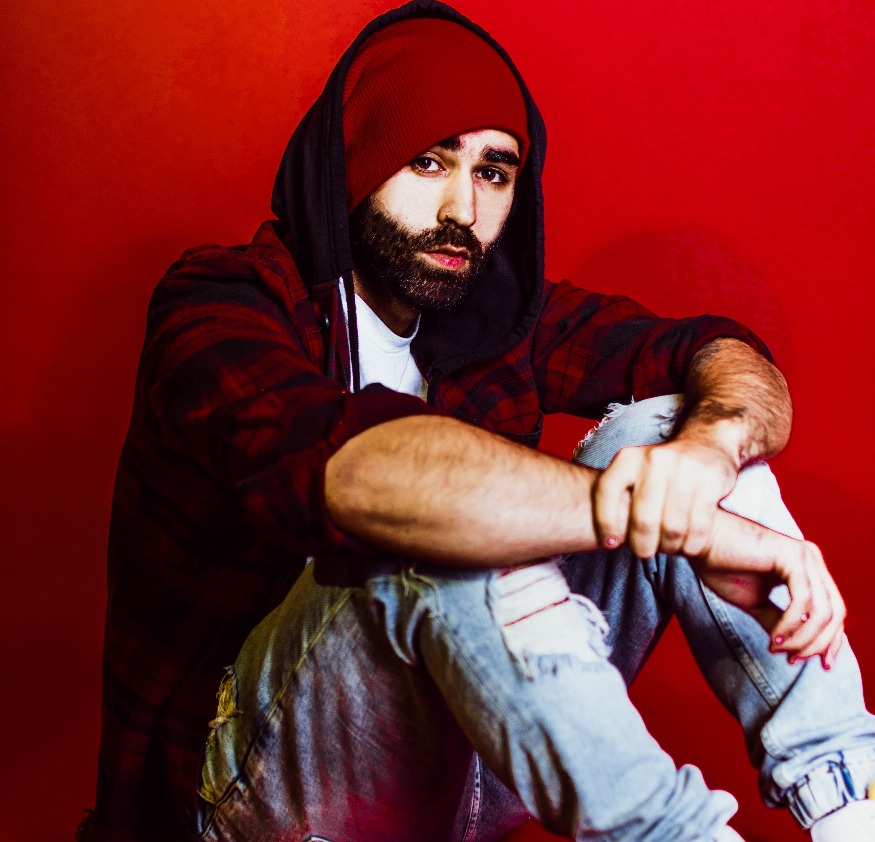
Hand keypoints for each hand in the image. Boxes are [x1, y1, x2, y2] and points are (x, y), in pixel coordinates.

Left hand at [592, 439, 737, 558]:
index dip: (605, 523)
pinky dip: (692, 545)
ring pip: (673, 528)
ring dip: (669, 547)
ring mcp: (684, 468)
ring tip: (667, 547)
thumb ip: (619, 500)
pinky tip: (687, 545)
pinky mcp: (711, 480)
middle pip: (643, 519)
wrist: (704, 445)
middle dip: (642, 545)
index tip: (610, 543)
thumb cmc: (661, 471)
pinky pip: (700, 526)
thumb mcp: (634, 473)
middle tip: (644, 552)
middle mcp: (654, 459)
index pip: (606, 491)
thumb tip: (610, 541)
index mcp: (629, 457)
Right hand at [696, 514, 845, 668]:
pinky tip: (774, 638)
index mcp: (806, 567)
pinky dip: (791, 625)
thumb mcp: (755, 602)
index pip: (833, 610)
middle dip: (819, 643)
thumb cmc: (721, 566)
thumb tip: (795, 648)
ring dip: (803, 639)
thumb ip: (779, 620)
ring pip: (823, 611)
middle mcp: (811, 558)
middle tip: (793, 660)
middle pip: (835, 613)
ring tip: (778, 649)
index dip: (830, 641)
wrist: (698, 541)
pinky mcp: (791, 555)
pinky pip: (802, 601)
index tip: (817, 664)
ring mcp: (804, 555)